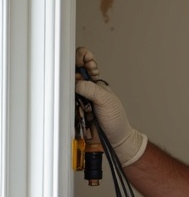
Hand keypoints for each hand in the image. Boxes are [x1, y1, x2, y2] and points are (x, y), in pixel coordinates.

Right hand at [75, 47, 146, 166]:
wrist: (115, 139)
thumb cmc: (116, 120)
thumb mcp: (106, 100)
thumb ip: (91, 89)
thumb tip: (76, 83)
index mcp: (95, 82)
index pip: (84, 61)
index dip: (81, 56)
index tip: (83, 60)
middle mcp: (84, 88)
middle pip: (70, 73)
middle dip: (71, 73)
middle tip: (76, 79)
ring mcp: (77, 100)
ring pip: (64, 89)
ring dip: (68, 91)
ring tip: (78, 97)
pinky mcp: (72, 111)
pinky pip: (64, 104)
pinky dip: (65, 104)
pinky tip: (72, 105)